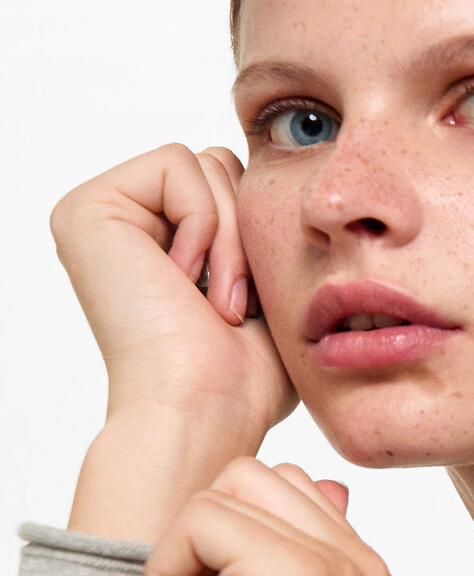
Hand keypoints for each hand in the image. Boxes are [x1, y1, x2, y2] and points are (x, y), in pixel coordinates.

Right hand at [51, 142, 297, 441]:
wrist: (206, 412)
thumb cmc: (241, 378)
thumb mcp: (267, 291)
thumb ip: (259, 232)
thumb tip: (283, 182)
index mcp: (155, 241)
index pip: (233, 185)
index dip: (259, 238)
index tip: (243, 307)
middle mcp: (120, 224)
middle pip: (221, 167)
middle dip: (246, 235)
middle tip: (229, 307)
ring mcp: (98, 215)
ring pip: (207, 164)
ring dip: (231, 241)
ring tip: (214, 304)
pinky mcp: (88, 209)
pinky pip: (180, 164)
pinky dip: (207, 226)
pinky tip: (185, 285)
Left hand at [136, 458, 402, 575]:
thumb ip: (301, 554)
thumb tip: (326, 482)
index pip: (291, 493)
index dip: (231, 550)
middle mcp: (369, 569)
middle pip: (258, 478)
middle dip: (208, 544)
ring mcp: (337, 568)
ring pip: (228, 489)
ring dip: (186, 558)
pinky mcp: (290, 575)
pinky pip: (199, 520)